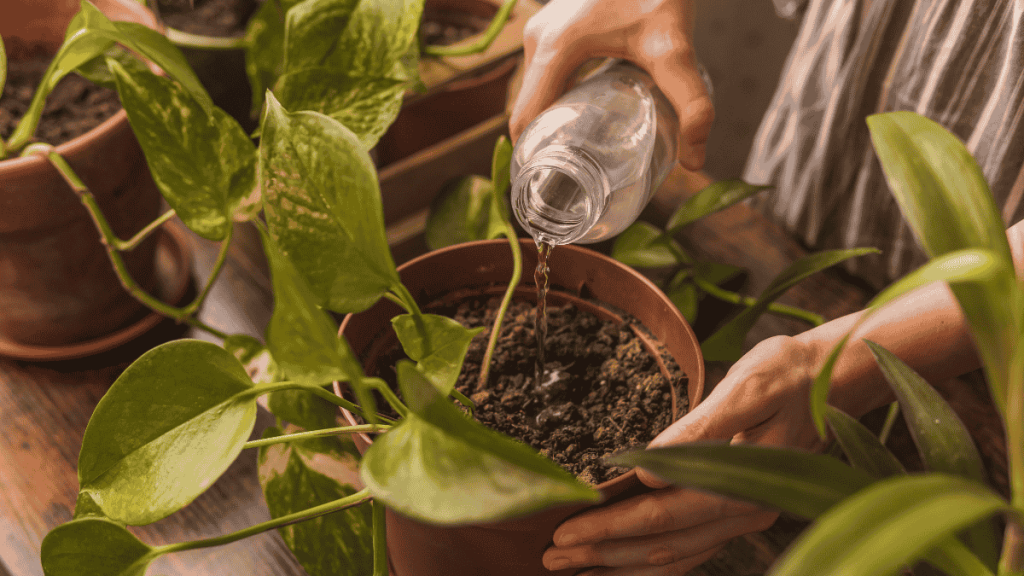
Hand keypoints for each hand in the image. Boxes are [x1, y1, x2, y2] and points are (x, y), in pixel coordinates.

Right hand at [508, 0, 713, 170]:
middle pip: (529, 107)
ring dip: (553, 120)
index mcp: (554, 49)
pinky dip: (558, 96)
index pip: (525, 120)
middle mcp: (539, 39)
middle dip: (548, 143)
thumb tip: (694, 160)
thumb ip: (691, 104)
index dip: (532, 159)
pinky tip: (586, 112)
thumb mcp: (675, 49)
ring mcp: (543, 28)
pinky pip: (545, 71)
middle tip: (575, 179)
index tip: (550, 189)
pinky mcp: (555, 23)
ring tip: (581, 153)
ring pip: (537, 89)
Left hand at [542, 336, 828, 574]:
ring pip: (675, 554)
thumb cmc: (788, 374)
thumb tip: (649, 465)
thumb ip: (702, 427)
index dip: (610, 527)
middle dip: (603, 552)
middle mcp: (745, 511)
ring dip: (621, 562)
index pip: (662, 515)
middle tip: (551, 557)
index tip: (564, 532)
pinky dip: (654, 562)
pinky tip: (623, 563)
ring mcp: (744, 517)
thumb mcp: (747, 387)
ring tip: (575, 565)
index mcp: (742, 483)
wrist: (834, 380)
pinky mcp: (740, 512)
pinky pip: (692, 549)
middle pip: (663, 544)